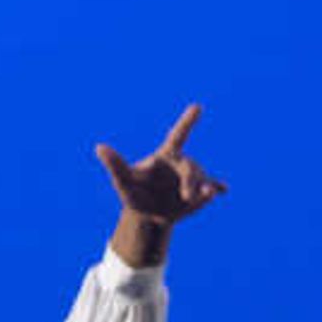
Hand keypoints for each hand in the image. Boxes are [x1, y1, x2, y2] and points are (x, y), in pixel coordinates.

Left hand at [99, 103, 223, 236]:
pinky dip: (217, 188)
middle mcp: (182, 163)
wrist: (148, 214)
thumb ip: (115, 164)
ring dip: (201, 190)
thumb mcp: (123, 181)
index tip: (197, 107)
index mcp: (167, 155)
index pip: (177, 136)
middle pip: (190, 168)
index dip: (187, 122)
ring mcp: (193, 178)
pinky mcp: (200, 194)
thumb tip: (98, 147)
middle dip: (191, 181)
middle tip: (188, 196)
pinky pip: (211, 188)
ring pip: (202, 181)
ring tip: (197, 198)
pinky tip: (223, 189)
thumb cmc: (134, 192)